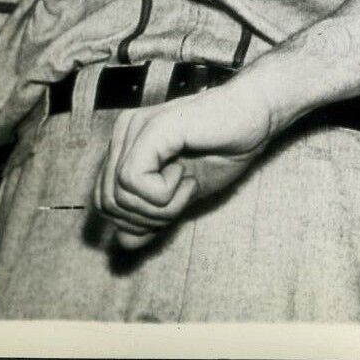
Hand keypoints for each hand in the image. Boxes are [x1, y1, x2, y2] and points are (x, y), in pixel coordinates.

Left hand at [92, 80, 277, 249]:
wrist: (257, 117)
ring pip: (118, 195)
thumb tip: (122, 243)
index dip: (135, 221)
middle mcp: (123, 132)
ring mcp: (135, 128)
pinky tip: (186, 177)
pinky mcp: (152, 129)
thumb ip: (151, 215)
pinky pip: (132, 181)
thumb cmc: (225, 149)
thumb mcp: (181, 195)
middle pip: (107, 202)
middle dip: (146, 217)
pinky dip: (162, 194)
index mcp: (126, 145)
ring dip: (159, 206)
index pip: (103, 201)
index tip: (175, 204)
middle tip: (183, 196)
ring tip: (188, 184)